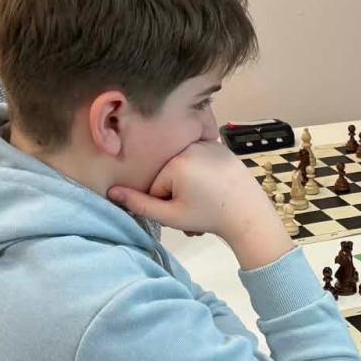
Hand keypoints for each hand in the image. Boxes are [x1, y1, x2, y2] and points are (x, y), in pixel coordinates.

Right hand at [109, 140, 288, 267]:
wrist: (249, 214)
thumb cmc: (210, 217)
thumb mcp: (171, 216)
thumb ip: (139, 204)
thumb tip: (111, 192)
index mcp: (175, 162)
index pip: (154, 185)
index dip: (165, 203)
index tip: (183, 211)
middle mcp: (189, 147)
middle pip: (168, 173)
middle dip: (177, 192)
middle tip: (195, 208)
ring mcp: (206, 143)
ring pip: (184, 166)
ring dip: (189, 183)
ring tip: (205, 199)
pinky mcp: (219, 146)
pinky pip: (199, 159)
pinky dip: (202, 172)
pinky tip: (214, 186)